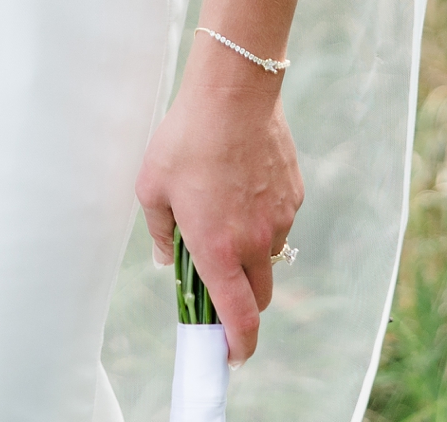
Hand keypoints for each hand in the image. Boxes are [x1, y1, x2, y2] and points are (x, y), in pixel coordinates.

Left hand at [135, 33, 302, 364]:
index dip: (237, 345)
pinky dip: (263, 217)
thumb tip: (169, 257)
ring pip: (269, 255)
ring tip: (224, 207)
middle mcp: (253, 242)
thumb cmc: (186, 137)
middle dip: (242, 302)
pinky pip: (279, 220)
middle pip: (258, 297)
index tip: (230, 354)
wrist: (234, 92)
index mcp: (217, 248)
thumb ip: (162, 231)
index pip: (237, 318)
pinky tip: (241, 182)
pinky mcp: (294, 194)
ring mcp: (279, 219)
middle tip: (220, 278)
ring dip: (250, 251)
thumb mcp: (153, 185)